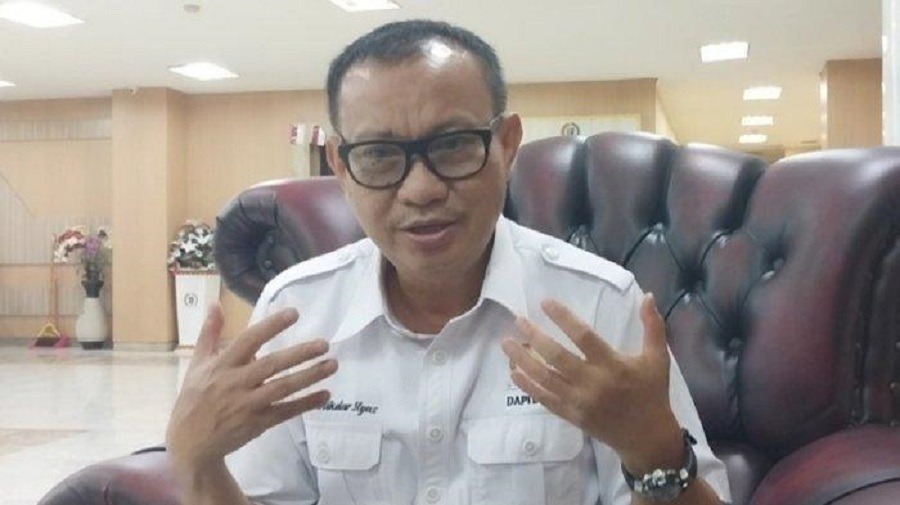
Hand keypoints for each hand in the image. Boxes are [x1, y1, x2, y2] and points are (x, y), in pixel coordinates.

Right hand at [166, 304, 337, 471]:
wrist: (190, 443)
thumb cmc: (194, 398)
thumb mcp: (197, 363)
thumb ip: (209, 333)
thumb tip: (216, 303)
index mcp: (222, 365)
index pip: (248, 340)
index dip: (271, 326)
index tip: (294, 313)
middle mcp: (235, 383)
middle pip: (271, 365)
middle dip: (299, 354)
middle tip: (324, 344)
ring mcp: (247, 405)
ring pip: (282, 388)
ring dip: (309, 376)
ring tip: (332, 365)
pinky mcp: (257, 423)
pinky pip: (285, 412)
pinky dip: (305, 404)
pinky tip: (325, 395)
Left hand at [500, 294, 683, 472]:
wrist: (647, 438)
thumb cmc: (651, 393)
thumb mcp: (657, 358)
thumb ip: (653, 326)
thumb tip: (648, 295)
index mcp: (613, 365)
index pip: (583, 336)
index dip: (563, 318)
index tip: (545, 302)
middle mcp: (593, 383)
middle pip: (556, 356)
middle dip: (534, 336)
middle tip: (518, 320)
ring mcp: (579, 402)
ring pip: (545, 378)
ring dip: (522, 359)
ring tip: (506, 342)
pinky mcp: (571, 416)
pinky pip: (545, 399)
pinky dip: (527, 386)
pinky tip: (513, 372)